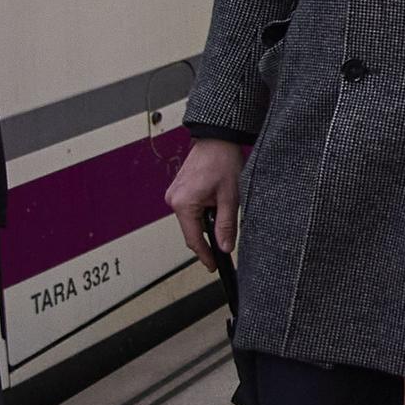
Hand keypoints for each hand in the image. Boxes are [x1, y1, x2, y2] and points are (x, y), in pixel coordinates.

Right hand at [166, 137, 247, 270]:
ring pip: (191, 220)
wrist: (217, 139)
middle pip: (191, 231)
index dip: (205, 255)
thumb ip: (226, 225)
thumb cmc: (222, 162)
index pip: (193, 239)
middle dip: (207, 238)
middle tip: (224, 245)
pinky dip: (201, 213)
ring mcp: (174, 194)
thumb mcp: (230, 197)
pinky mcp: (178, 190)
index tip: (212, 265)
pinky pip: (189, 209)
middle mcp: (174, 200)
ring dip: (205, 223)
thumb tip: (224, 247)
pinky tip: (215, 205)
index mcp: (184, 204)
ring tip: (223, 213)